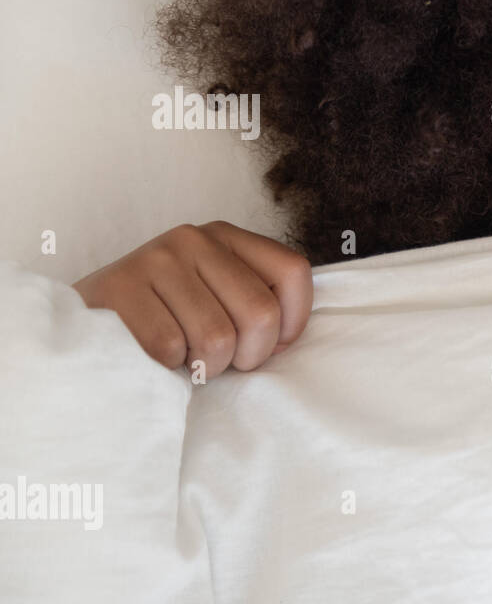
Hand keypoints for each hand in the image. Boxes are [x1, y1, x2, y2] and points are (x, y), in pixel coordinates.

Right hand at [72, 221, 313, 375]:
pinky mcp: (122, 287)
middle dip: (249, 355)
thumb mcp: (215, 293)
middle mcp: (195, 239)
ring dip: (207, 366)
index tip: (271, 344)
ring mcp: (156, 259)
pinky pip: (171, 349)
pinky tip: (155, 355)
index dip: (293, 321)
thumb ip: (255, 300)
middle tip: (223, 361)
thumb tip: (286, 337)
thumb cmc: (164, 314)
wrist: (86, 317)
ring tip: (187, 357)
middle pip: (261, 313)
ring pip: (217, 339)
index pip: (293, 271)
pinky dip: (168, 366)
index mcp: (227, 237)